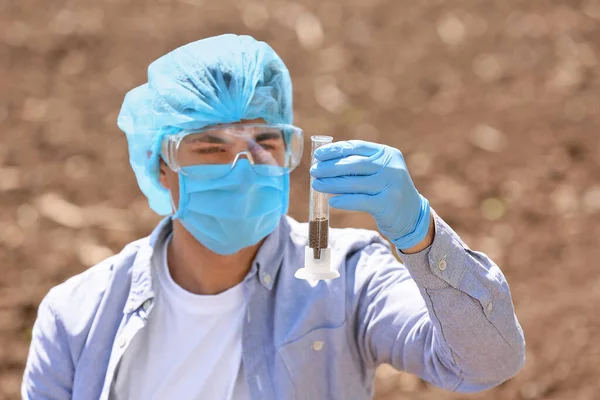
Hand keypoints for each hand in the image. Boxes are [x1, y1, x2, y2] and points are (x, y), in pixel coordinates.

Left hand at [310, 140, 431, 250]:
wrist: (411, 215)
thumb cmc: (386, 190)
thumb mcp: (379, 172)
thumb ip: (358, 165)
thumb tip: (324, 162)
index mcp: (387, 153)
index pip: (357, 147)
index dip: (335, 149)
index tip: (318, 154)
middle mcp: (391, 167)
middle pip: (354, 164)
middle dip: (330, 167)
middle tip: (313, 170)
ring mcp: (391, 185)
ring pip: (354, 183)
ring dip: (332, 184)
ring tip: (316, 184)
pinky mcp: (387, 204)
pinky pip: (360, 201)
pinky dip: (344, 201)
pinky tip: (332, 201)